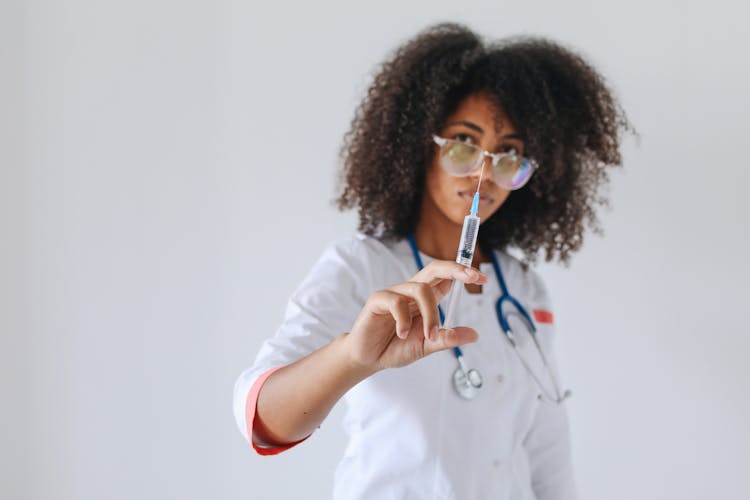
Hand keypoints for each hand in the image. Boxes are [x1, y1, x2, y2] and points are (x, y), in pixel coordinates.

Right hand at [344, 260, 487, 370]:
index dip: (463, 273)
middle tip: (472, 277)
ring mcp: (394, 293)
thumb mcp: (427, 346)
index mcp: (425, 299)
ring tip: (428, 336)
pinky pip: (396, 302)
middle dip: (455, 269)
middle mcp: (411, 291)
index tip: (482, 277)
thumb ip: (447, 339)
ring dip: (431, 315)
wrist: (369, 359)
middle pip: (434, 268)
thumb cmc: (396, 347)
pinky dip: (404, 320)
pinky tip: (402, 334)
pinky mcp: (378, 300)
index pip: (446, 278)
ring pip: (420, 289)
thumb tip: (474, 334)